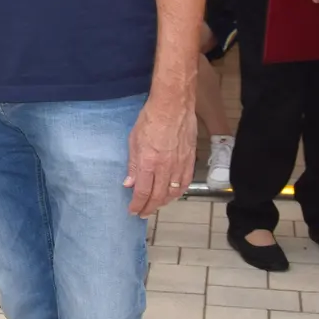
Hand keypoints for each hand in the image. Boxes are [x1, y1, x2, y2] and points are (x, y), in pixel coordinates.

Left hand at [124, 92, 196, 216]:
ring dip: (163, 202)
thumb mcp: (133, 140)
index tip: (133, 211)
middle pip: (158, 196)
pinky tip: (173, 194)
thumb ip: (132, 164)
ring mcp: (179, 165)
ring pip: (173, 193)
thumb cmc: (150, 119)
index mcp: (148, 163)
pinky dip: (178, 192)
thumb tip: (129, 183)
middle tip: (143, 213)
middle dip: (149, 207)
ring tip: (155, 205)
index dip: (137, 204)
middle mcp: (165, 168)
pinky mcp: (190, 160)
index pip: (142, 192)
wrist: (173, 105)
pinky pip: (185, 183)